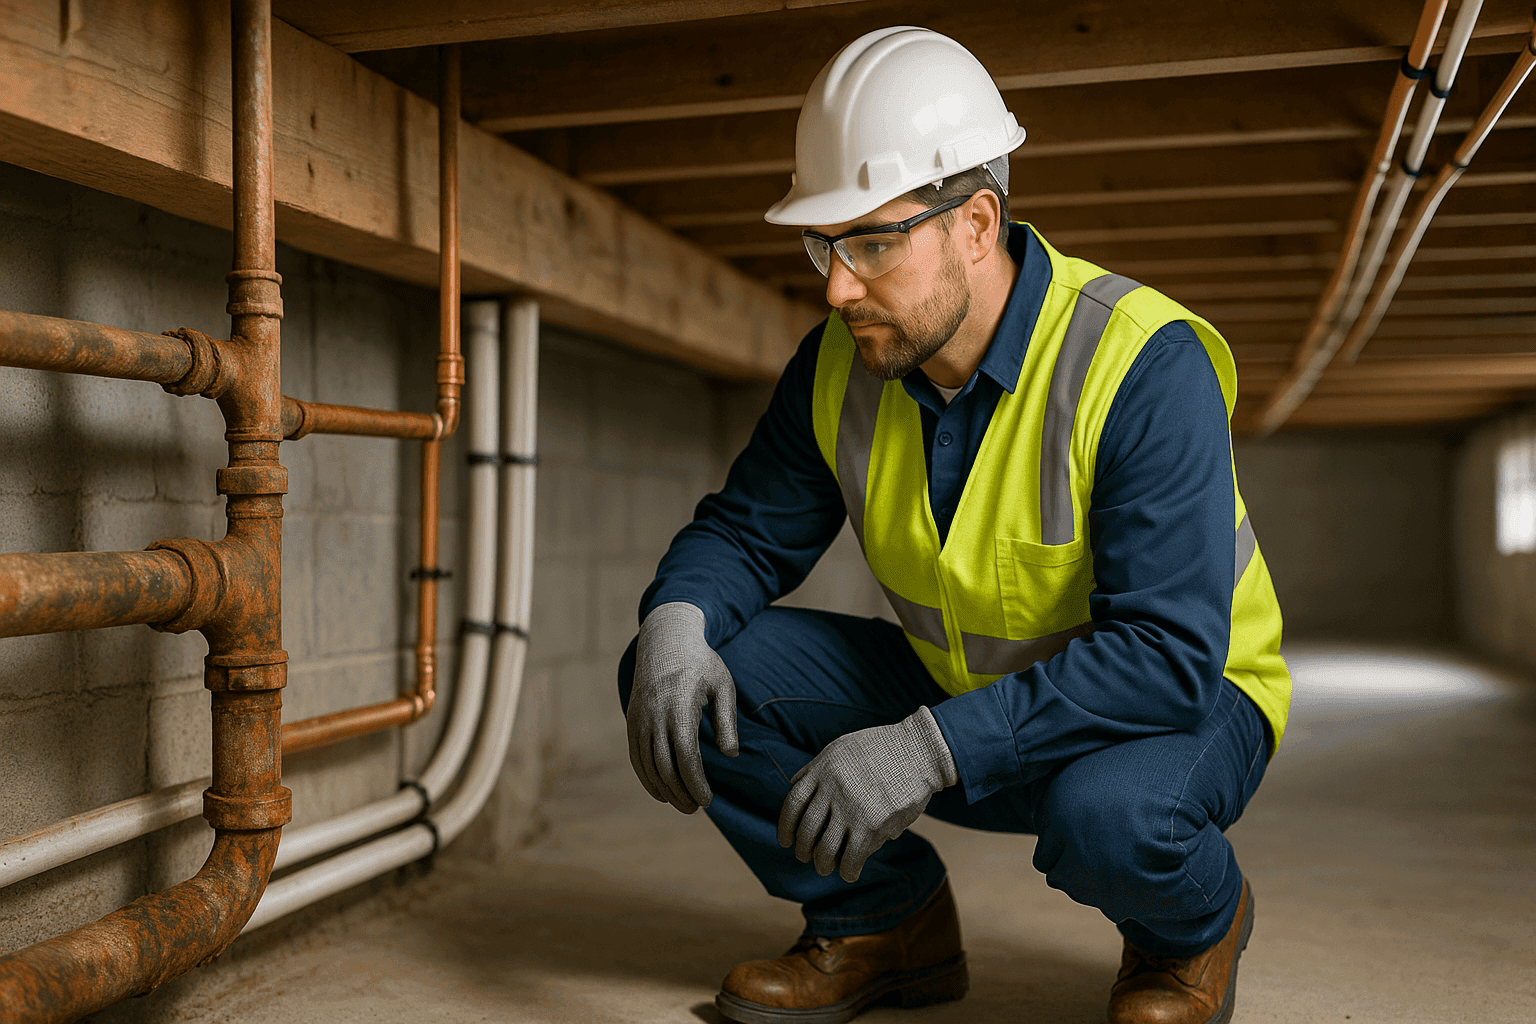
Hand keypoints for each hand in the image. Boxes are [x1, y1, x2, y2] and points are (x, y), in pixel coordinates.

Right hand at [627, 602, 738, 812]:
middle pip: (664, 766)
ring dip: (664, 790)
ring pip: (647, 765)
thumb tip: (730, 754)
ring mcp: (640, 718)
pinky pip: (636, 756)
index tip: (708, 800)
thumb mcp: (723, 684)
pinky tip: (660, 791)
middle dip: (680, 793)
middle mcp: (655, 715)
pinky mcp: (632, 719)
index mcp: (679, 707)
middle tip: (696, 809)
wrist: (665, 639)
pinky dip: (646, 778)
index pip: (685, 756)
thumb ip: (727, 720)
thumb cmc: (701, 663)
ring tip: (682, 804)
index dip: (695, 782)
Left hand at [777, 707, 957, 881]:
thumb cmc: (882, 748)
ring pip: (825, 848)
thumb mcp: (840, 748)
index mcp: (823, 770)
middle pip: (806, 830)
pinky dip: (848, 870)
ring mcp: (851, 808)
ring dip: (823, 863)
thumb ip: (817, 767)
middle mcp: (832, 789)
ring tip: (825, 867)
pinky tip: (850, 872)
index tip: (786, 839)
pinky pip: (852, 857)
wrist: (919, 751)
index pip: (792, 803)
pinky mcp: (872, 824)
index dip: (785, 826)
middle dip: (803, 849)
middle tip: (805, 857)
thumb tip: (793, 784)